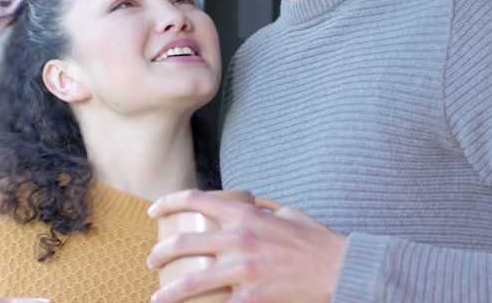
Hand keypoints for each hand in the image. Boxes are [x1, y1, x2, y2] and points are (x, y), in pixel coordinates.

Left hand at [146, 190, 346, 302]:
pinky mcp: (252, 298)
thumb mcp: (286, 213)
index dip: (168, 202)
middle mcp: (240, 239)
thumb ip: (262, 208)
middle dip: (160, 253)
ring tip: (158, 297)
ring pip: (191, 282)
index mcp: (246, 214)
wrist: (339, 269)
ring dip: (169, 292)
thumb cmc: (314, 241)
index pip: (195, 200)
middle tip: (152, 260)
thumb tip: (247, 204)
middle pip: (184, 243)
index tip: (153, 211)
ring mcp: (244, 270)